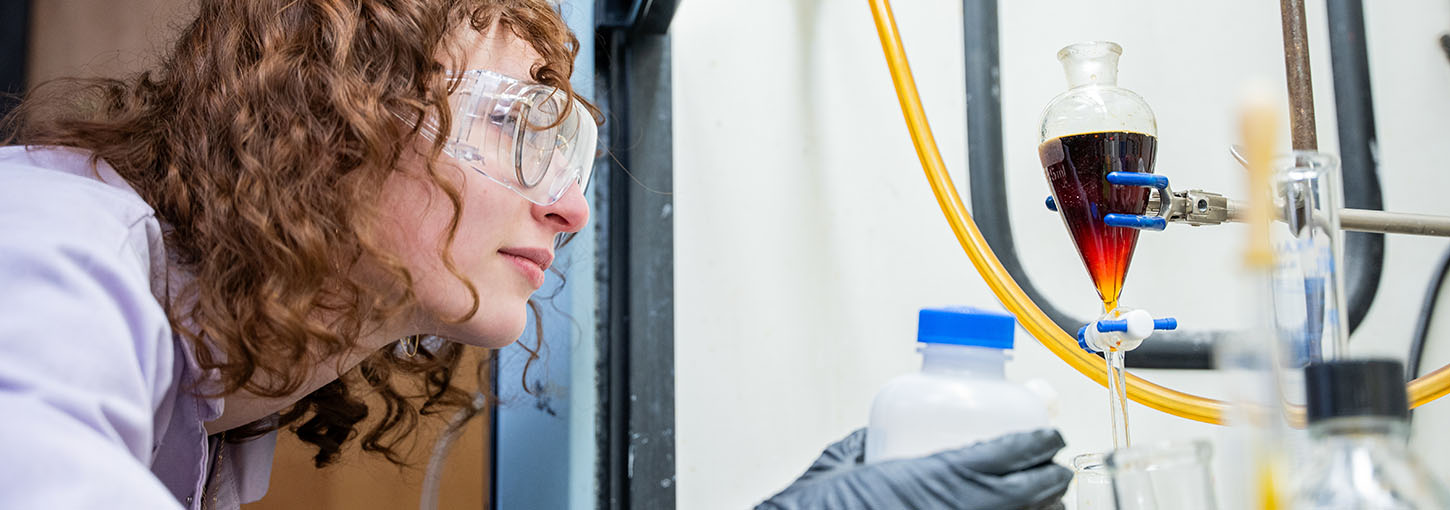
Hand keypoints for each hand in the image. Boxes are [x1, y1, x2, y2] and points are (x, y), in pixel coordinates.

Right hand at [757, 428, 1071, 509]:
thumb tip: (874, 440)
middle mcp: (968, 507)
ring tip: (1044, 501)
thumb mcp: (847, 462)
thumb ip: (869, 445)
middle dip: (1052, 477)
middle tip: (1051, 467)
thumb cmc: (825, 506)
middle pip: (1039, 489)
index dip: (1042, 440)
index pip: (1016, 450)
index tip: (1047, 434)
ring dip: (1044, 507)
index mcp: (945, 473)